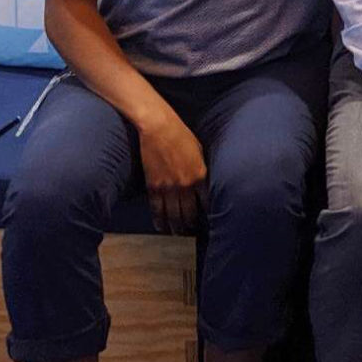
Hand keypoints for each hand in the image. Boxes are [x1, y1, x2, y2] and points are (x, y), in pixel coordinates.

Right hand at [137, 110, 209, 234]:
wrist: (158, 128)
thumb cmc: (182, 135)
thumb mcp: (199, 151)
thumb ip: (202, 169)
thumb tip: (204, 183)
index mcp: (200, 175)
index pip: (206, 202)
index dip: (207, 213)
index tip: (208, 220)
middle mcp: (185, 185)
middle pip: (189, 213)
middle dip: (191, 225)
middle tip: (191, 231)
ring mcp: (168, 188)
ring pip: (172, 215)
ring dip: (175, 227)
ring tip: (178, 233)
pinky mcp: (153, 187)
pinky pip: (156, 209)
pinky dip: (159, 220)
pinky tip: (161, 226)